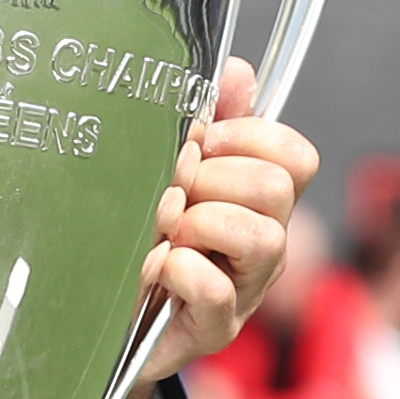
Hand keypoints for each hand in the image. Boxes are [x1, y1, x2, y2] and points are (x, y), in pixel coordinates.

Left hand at [115, 59, 315, 398]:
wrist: (104, 317)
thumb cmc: (142, 237)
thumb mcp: (172, 172)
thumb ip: (209, 121)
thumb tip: (237, 70)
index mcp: (259, 202)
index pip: (295, 155)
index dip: (249, 137)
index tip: (200, 144)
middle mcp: (265, 244)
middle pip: (277, 188)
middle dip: (216, 179)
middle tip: (174, 193)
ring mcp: (245, 289)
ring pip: (262, 238)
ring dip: (203, 223)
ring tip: (167, 234)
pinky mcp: (215, 328)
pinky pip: (215, 289)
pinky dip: (180, 271)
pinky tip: (157, 269)